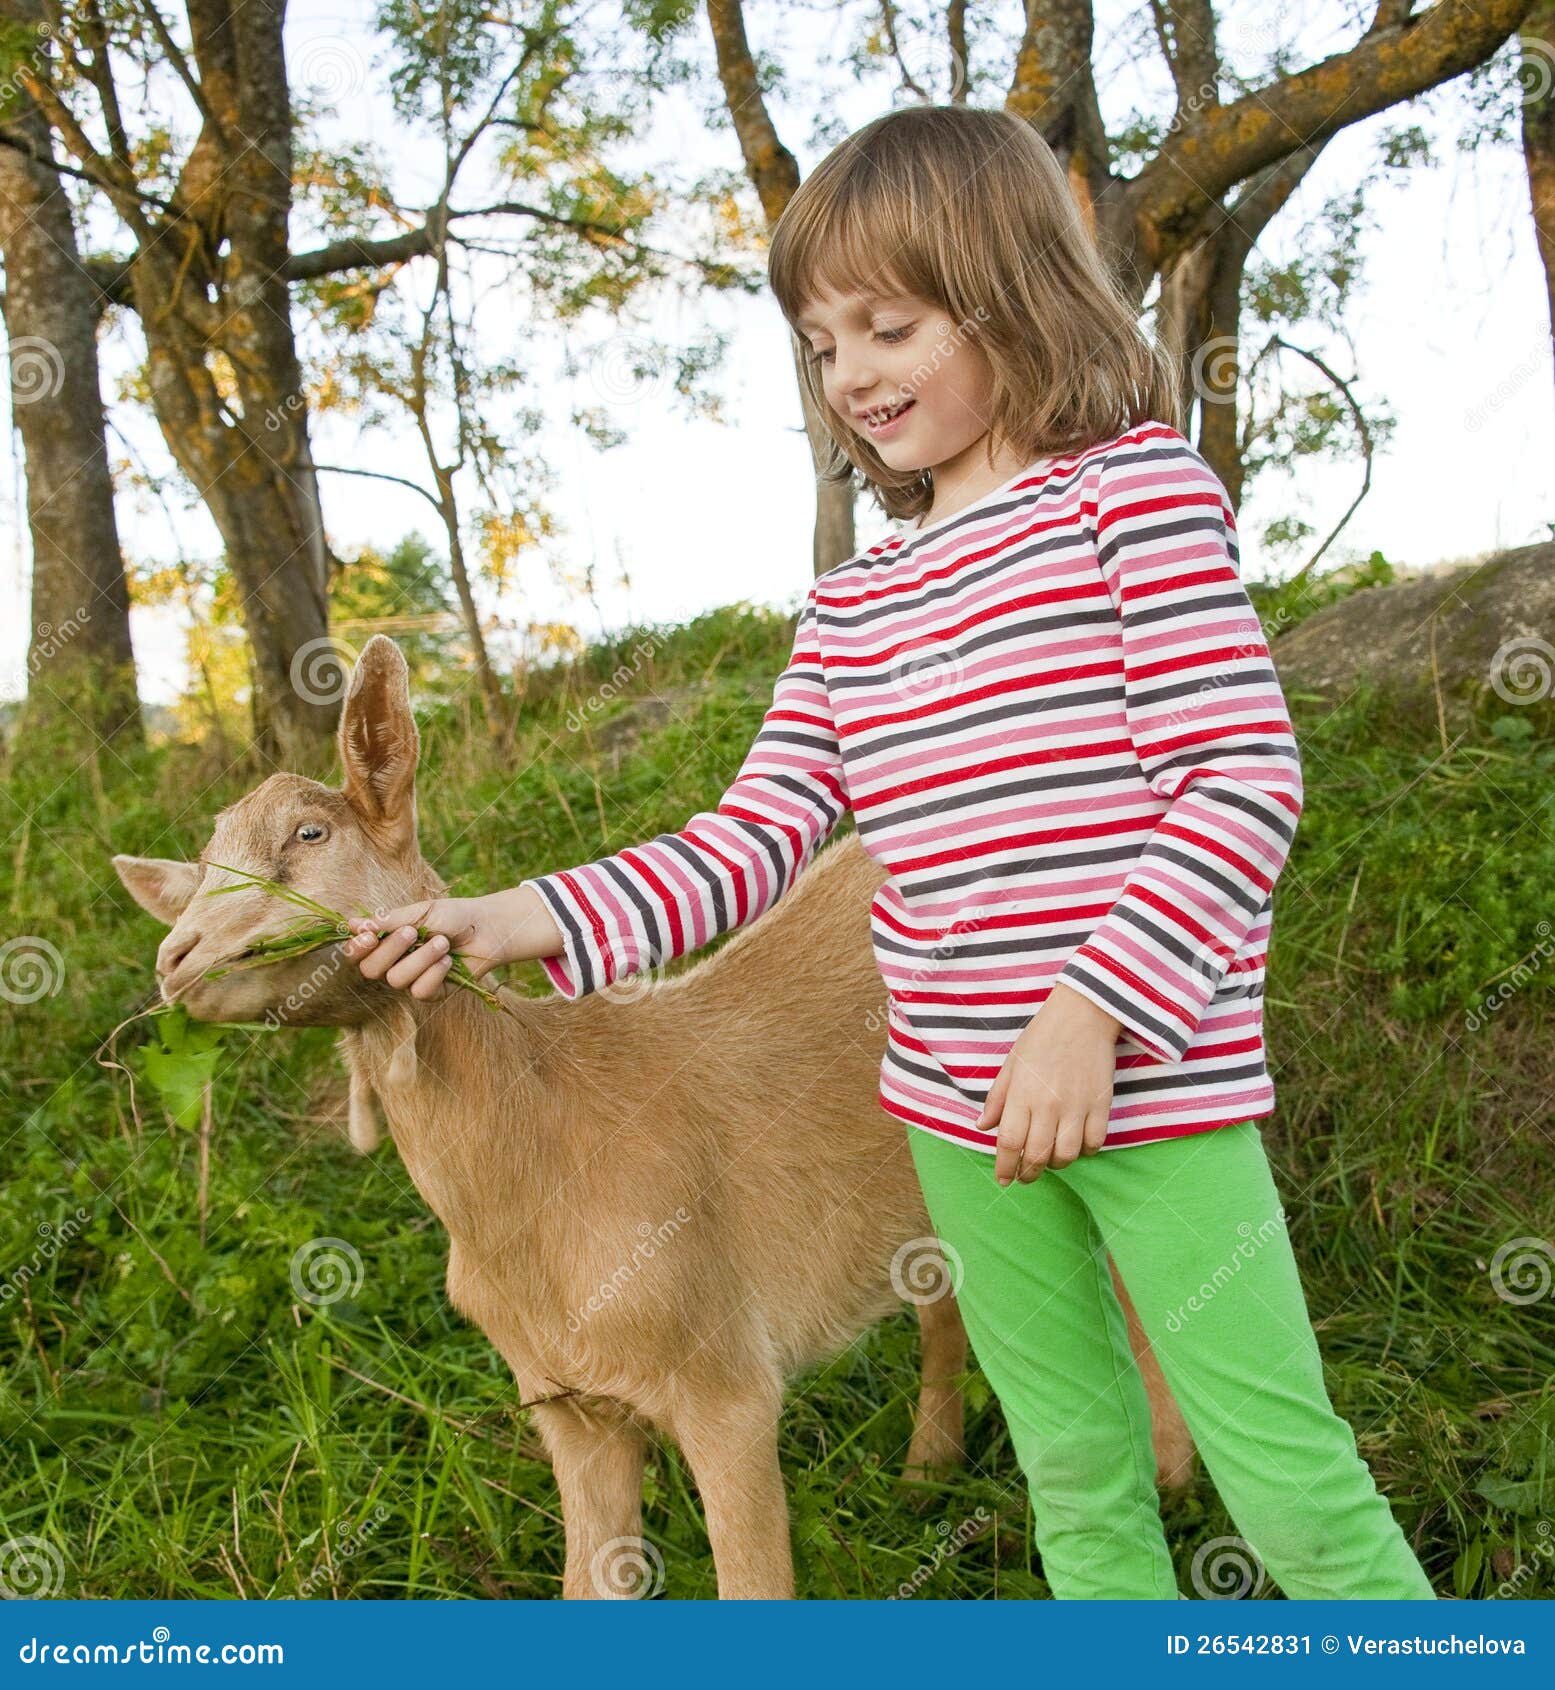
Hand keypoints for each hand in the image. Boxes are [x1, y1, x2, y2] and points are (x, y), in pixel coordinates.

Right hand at [341, 885, 557, 1001]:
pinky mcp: (432, 992)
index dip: (356, 949)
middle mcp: (394, 963)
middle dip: (391, 950)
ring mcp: (412, 979)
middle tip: (413, 932)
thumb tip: (352, 924)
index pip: (357, 954)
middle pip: (371, 970)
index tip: (369, 936)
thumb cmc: (452, 915)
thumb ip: (388, 922)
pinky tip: (449, 960)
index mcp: (386, 942)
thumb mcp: (419, 913)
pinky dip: (435, 973)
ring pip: (397, 980)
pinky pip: (421, 991)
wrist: (486, 927)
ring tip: (443, 942)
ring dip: (420, 959)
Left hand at [975, 984, 1120, 1186]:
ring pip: (1066, 1155)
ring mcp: (1077, 1106)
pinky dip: (1085, 1151)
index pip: (1009, 1142)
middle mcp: (1049, 1104)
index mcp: (1022, 1094)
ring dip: (1056, 1165)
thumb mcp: (1011, 1064)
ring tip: (1049, 1161)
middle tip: (1024, 1177)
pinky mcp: (1101, 1104)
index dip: (1004, 1166)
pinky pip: (1094, 1143)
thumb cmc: (1042, 1037)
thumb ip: (997, 1098)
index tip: (1002, 1179)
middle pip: (1037, 1155)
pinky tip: (1076, 1145)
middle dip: (1028, 1174)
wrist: (1083, 1014)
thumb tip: (983, 1127)